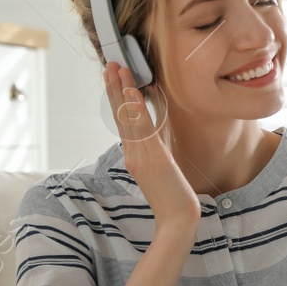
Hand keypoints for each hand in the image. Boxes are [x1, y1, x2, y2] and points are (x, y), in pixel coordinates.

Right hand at [104, 61, 200, 232]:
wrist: (177, 221)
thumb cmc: (173, 198)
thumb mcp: (163, 168)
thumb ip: (156, 148)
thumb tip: (157, 129)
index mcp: (133, 156)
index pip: (123, 122)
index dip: (117, 99)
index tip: (114, 78)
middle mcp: (132, 154)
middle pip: (119, 115)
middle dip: (114, 88)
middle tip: (108, 64)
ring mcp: (141, 155)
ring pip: (128, 117)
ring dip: (122, 90)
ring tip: (117, 68)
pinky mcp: (153, 158)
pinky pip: (143, 128)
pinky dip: (136, 108)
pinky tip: (134, 91)